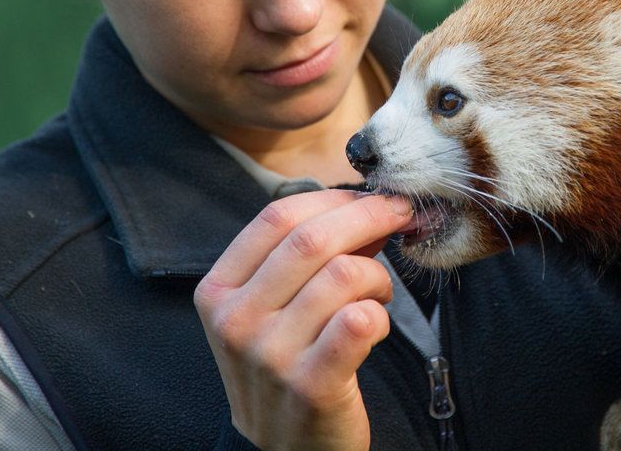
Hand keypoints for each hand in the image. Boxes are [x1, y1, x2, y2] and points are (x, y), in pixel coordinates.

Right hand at [194, 189, 413, 450]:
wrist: (281, 450)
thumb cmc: (284, 363)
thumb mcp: (273, 307)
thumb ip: (308, 255)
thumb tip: (368, 204)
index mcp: (219, 289)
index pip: (277, 217)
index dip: (332, 198)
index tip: (368, 196)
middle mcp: (236, 320)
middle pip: (313, 239)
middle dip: (370, 216)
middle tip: (401, 216)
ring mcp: (270, 355)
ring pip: (344, 275)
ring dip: (378, 275)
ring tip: (379, 292)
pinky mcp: (310, 385)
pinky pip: (361, 321)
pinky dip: (380, 313)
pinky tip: (374, 325)